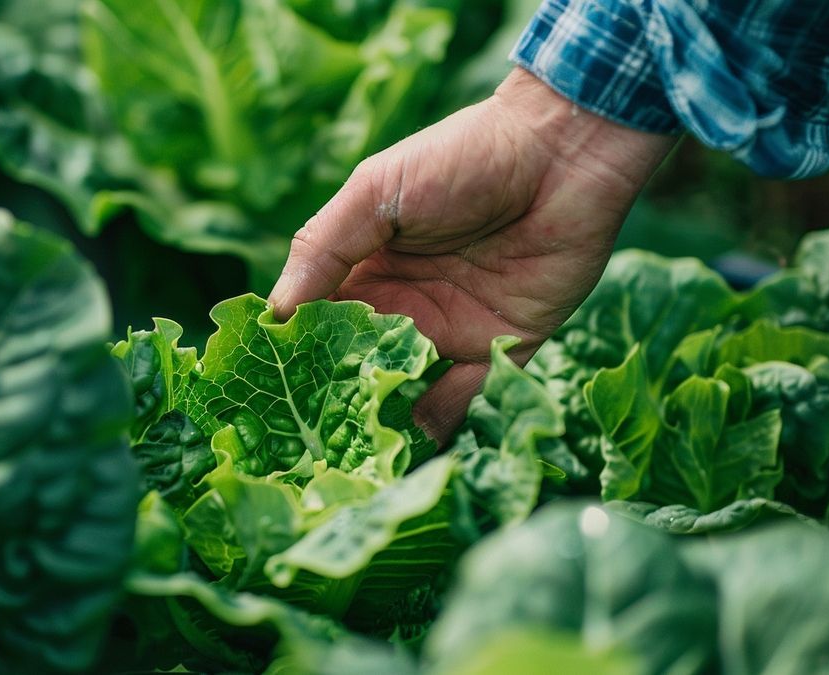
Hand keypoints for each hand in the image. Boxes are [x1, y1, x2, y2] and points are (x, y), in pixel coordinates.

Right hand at [269, 68, 675, 441]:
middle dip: (334, 397)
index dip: (295, 352)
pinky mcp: (504, 348)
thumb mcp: (377, 189)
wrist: (561, 153)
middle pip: (359, 364)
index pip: (319, 321)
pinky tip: (412, 444)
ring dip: (383, 419)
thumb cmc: (462, 157)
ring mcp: (453, 330)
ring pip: (407, 389)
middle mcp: (405, 305)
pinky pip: (468, 398)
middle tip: (306, 438)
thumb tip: (274, 311)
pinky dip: (441, 422)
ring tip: (353, 456)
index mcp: (368, 268)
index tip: (267, 389)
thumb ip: (325, 247)